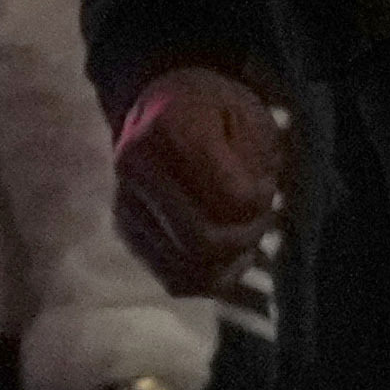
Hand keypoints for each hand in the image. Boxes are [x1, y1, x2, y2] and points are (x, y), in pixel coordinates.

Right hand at [113, 64, 289, 280]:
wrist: (161, 108)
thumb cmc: (214, 110)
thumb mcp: (247, 114)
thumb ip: (256, 160)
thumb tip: (249, 212)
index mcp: (164, 128)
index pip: (232, 197)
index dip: (262, 198)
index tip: (265, 181)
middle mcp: (132, 169)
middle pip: (204, 243)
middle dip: (246, 237)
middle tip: (261, 217)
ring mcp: (124, 206)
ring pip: (190, 273)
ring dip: (231, 262)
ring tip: (245, 234)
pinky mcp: (128, 234)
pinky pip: (176, 281)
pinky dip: (211, 277)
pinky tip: (229, 255)